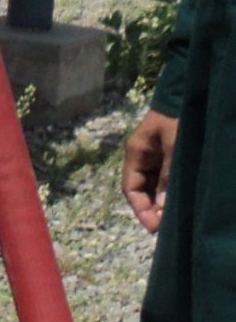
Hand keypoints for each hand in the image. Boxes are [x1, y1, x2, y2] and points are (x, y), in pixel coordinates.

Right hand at [124, 108, 180, 233]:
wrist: (189, 93)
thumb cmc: (179, 117)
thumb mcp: (174, 146)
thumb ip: (168, 175)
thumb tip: (163, 206)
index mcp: (136, 153)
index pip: (131, 188)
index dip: (140, 209)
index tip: (153, 227)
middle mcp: (143, 157)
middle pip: (142, 190)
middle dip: (152, 209)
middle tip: (166, 228)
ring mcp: (157, 156)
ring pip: (155, 186)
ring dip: (162, 202)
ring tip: (174, 218)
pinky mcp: (170, 154)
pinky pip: (167, 178)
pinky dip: (172, 191)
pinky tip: (180, 201)